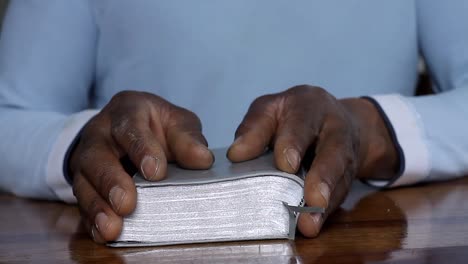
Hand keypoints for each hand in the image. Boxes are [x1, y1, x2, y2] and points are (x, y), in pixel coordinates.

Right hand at [69, 91, 213, 242]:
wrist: (127, 128)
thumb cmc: (155, 125)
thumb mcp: (175, 122)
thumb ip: (187, 138)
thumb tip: (203, 160)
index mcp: (126, 110)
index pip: (129, 127)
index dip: (141, 149)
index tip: (156, 172)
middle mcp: (100, 134)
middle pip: (98, 156)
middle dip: (111, 182)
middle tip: (127, 204)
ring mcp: (86, 159)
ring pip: (84, 182)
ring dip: (97, 207)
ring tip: (111, 228)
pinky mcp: (83, 183)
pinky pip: (81, 203)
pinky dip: (91, 220)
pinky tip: (102, 234)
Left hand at [227, 85, 397, 236]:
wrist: (335, 119)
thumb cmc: (293, 115)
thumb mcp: (271, 109)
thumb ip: (254, 128)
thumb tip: (236, 154)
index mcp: (310, 106)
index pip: (302, 123)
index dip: (294, 143)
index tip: (285, 164)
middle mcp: (334, 129)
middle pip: (333, 152)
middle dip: (323, 177)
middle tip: (312, 199)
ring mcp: (346, 154)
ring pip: (341, 178)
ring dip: (326, 204)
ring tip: (309, 224)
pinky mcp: (348, 177)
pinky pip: (341, 194)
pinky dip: (326, 212)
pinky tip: (313, 225)